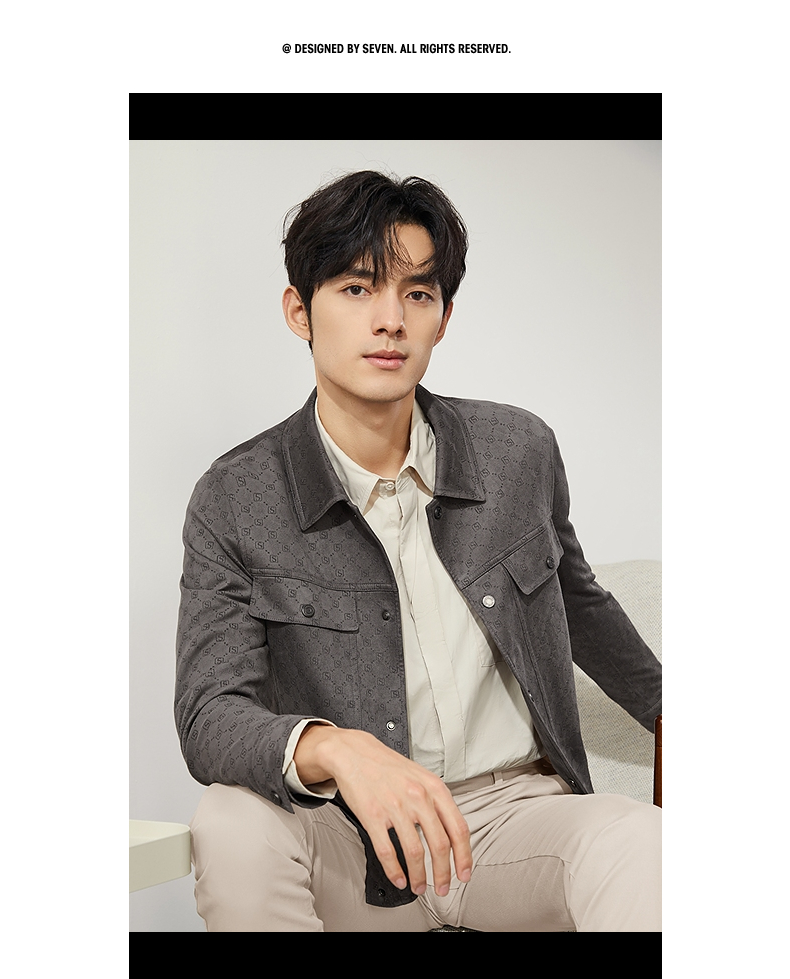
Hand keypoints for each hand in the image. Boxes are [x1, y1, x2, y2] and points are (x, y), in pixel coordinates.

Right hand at [294, 724, 471, 896]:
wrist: (355, 753)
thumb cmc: (388, 767)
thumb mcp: (422, 777)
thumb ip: (438, 802)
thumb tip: (451, 834)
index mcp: (434, 788)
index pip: (458, 828)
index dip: (464, 857)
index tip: (464, 874)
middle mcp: (418, 797)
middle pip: (440, 845)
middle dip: (443, 873)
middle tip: (442, 888)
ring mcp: (395, 807)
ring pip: (415, 852)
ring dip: (419, 877)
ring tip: (418, 887)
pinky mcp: (373, 816)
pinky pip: (387, 851)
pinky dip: (395, 871)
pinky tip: (398, 878)